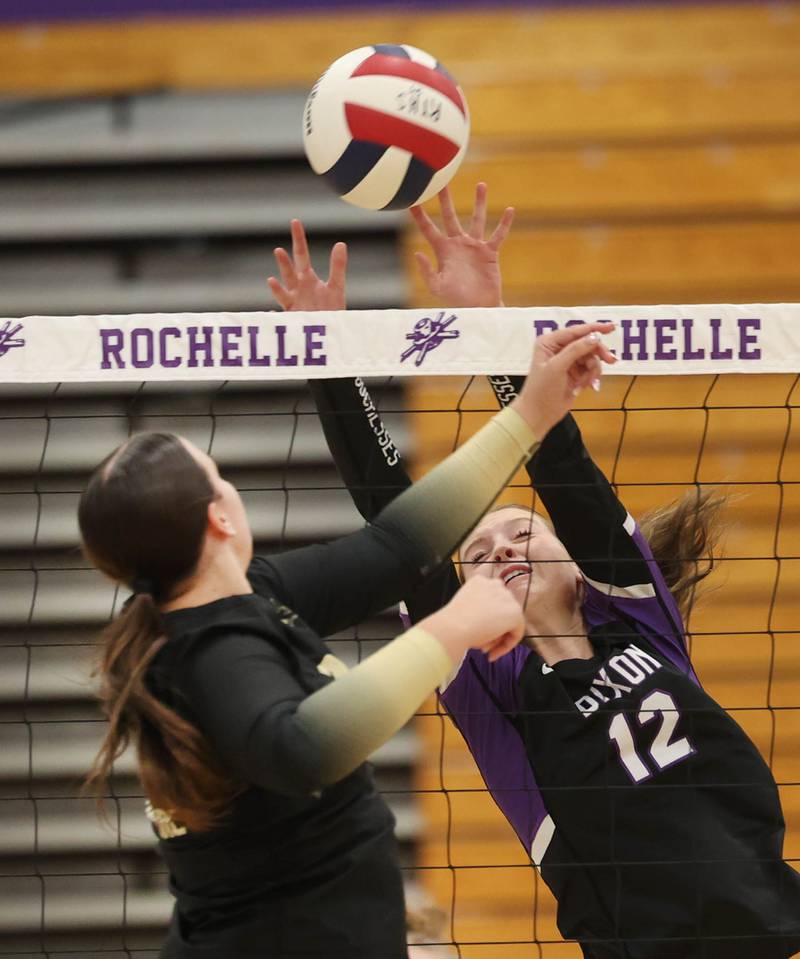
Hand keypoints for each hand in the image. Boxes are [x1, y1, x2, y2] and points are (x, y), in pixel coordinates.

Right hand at [268, 219, 346, 311]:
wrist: (329, 332)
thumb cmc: (331, 309)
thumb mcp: (336, 287)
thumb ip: (337, 267)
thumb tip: (340, 244)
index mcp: (307, 278)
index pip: (301, 254)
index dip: (298, 239)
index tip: (295, 222)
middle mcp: (297, 289)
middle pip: (288, 272)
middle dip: (284, 263)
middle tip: (279, 251)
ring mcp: (293, 304)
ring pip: (282, 293)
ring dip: (277, 287)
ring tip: (272, 280)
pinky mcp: (293, 320)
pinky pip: (282, 318)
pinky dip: (276, 316)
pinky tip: (271, 313)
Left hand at [410, 183, 513, 307]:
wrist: (477, 307)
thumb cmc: (456, 299)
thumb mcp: (437, 287)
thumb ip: (426, 271)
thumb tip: (417, 252)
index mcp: (443, 250)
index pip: (428, 229)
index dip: (419, 216)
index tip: (411, 200)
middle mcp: (458, 244)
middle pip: (450, 216)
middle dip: (445, 200)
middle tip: (442, 181)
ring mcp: (474, 246)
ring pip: (477, 219)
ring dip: (479, 203)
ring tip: (481, 184)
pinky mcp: (490, 252)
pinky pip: (498, 234)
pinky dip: (504, 223)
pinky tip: (510, 209)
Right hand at [421, 577, 524, 663]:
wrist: (454, 627)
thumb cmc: (452, 621)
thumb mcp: (464, 608)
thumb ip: (479, 610)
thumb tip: (490, 628)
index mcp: (480, 580)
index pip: (491, 595)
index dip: (488, 614)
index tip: (481, 630)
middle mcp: (495, 584)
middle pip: (502, 609)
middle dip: (494, 628)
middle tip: (483, 645)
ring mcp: (507, 598)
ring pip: (509, 621)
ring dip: (498, 637)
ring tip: (484, 650)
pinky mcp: (515, 613)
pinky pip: (516, 633)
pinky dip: (506, 645)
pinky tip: (492, 653)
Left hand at [510, 322, 616, 439]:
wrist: (539, 415)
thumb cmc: (541, 390)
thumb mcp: (557, 367)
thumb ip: (576, 350)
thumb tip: (595, 337)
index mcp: (549, 342)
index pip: (575, 331)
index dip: (594, 329)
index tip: (612, 327)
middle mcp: (558, 349)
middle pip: (587, 344)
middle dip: (598, 354)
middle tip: (611, 360)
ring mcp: (567, 361)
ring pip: (591, 358)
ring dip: (593, 370)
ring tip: (588, 383)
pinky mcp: (574, 373)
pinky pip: (590, 370)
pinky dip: (590, 378)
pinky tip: (584, 387)